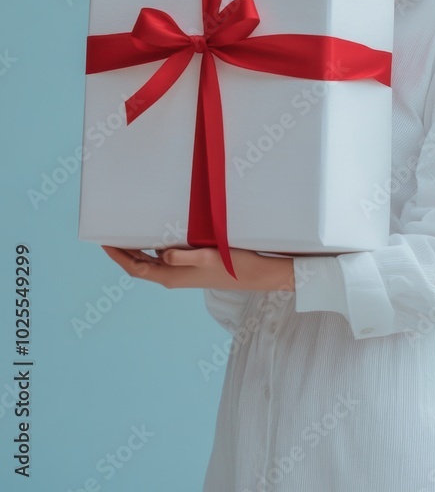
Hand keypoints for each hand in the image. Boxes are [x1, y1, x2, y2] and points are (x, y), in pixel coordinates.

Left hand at [101, 245, 294, 291]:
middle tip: (110, 234)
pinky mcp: (193, 267)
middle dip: (123, 251)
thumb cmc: (233, 266)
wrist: (256, 275)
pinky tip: (159, 234)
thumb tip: (161, 254)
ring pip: (152, 261)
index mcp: (171, 276)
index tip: (104, 242)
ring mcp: (183, 273)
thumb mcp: (207, 257)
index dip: (118, 256)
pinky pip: (166, 258)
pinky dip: (155, 247)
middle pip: (140, 265)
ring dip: (138, 249)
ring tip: (128, 232)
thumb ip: (183, 256)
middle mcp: (173, 276)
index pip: (135, 267)